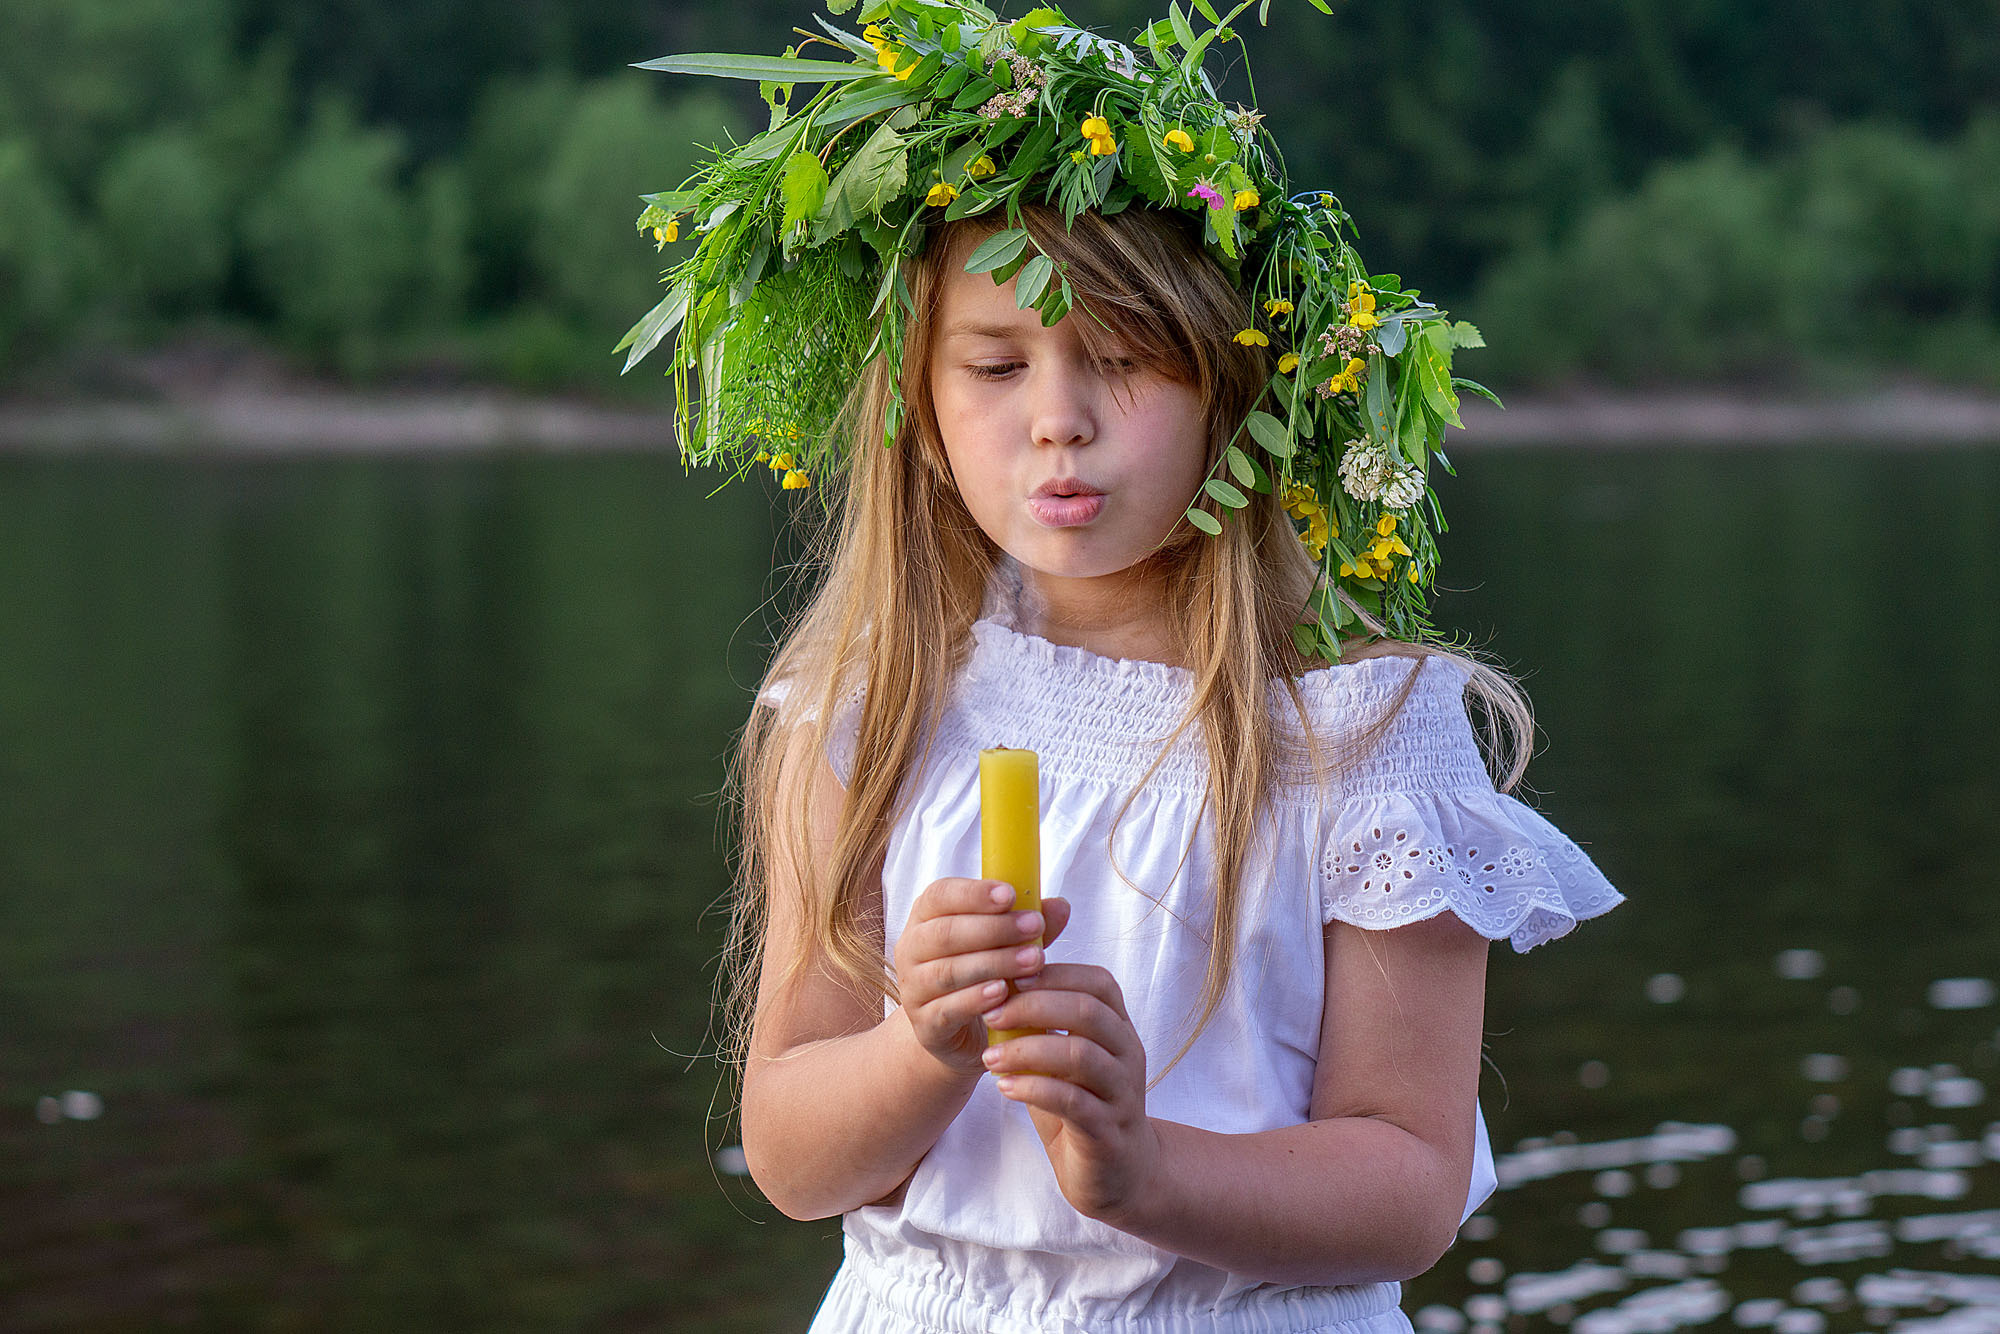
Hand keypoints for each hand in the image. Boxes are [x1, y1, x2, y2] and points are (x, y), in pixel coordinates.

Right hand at [893, 879, 1071, 1076]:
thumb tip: (1061, 906)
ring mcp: (913, 988)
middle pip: (946, 933)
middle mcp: (911, 949)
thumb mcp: (1005, 944)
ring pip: (948, 971)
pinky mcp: (924, 1024)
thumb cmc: (981, 973)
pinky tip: (1003, 992)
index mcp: (926, 917)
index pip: (941, 895)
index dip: (974, 893)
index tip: (1010, 895)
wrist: (956, 1031)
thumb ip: (1027, 924)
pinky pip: (947, 1009)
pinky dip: (975, 999)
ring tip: (1033, 960)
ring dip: (994, 963)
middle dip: (995, 928)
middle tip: (1035, 926)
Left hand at [978, 963, 1157, 1223]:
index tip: (1011, 979)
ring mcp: (1122, 1093)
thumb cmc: (1083, 1106)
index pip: (1099, 983)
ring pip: (1080, 1055)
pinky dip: (1034, 1089)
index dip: (1055, 974)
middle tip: (991, 1015)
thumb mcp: (1064, 1062)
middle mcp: (1128, 1055)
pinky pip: (1072, 1101)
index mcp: (1120, 1030)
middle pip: (1088, 1012)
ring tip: (989, 1058)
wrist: (1118, 1175)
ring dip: (1028, 1050)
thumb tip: (999, 990)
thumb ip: (1045, 1029)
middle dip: (1033, 1006)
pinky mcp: (1108, 1131)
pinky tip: (1004, 1088)